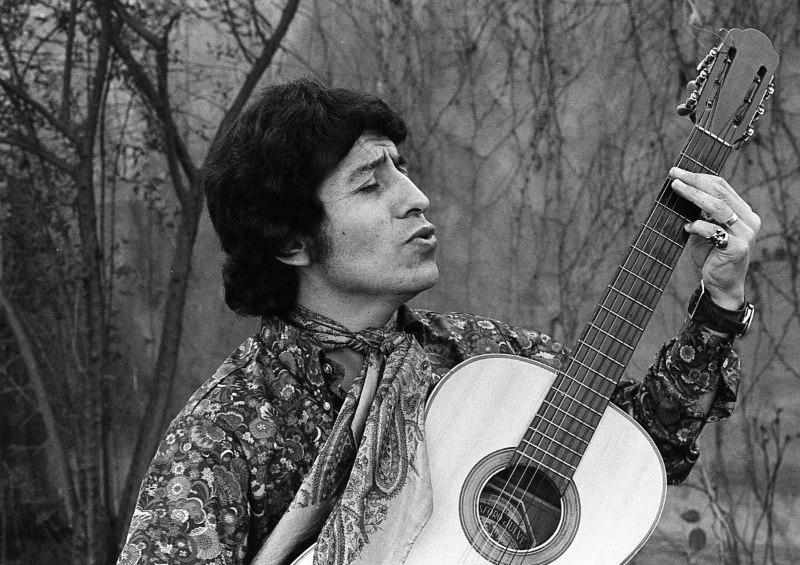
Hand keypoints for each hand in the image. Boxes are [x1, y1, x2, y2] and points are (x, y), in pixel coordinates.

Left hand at [669, 167, 759, 309]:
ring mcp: (745, 234)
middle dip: (694, 181)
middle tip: (674, 174)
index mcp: (743, 212)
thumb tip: (678, 191)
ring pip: (717, 207)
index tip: (678, 172)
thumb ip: (699, 213)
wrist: (721, 284)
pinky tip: (686, 228)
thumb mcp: (704, 230)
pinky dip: (696, 226)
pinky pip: (713, 230)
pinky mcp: (737, 248)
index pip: (722, 187)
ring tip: (676, 188)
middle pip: (720, 192)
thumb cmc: (710, 255)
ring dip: (693, 195)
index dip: (699, 177)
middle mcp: (748, 220)